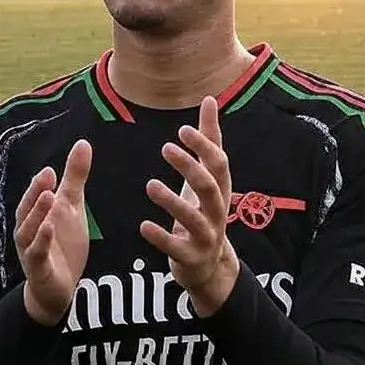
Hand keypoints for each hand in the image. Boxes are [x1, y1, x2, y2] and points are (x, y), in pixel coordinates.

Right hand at [15, 139, 92, 325]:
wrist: (57, 287)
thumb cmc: (61, 243)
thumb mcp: (71, 207)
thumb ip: (75, 177)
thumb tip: (83, 143)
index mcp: (35, 214)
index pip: (34, 196)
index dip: (39, 184)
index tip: (51, 169)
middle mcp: (28, 230)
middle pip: (27, 209)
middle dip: (35, 193)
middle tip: (47, 175)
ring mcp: (31, 250)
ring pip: (28, 230)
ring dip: (37, 213)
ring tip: (48, 197)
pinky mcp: (38, 269)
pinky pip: (36, 253)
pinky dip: (41, 240)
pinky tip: (49, 228)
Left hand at [140, 96, 239, 316]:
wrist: (208, 265)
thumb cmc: (204, 210)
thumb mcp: (207, 176)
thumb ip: (208, 139)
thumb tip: (209, 99)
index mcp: (221, 189)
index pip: (219, 164)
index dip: (204, 146)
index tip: (182, 130)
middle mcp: (218, 211)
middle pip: (209, 187)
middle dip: (190, 167)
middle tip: (165, 148)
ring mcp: (206, 236)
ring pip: (194, 218)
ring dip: (172, 201)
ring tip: (150, 185)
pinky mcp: (190, 257)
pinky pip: (176, 247)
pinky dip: (160, 237)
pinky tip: (143, 226)